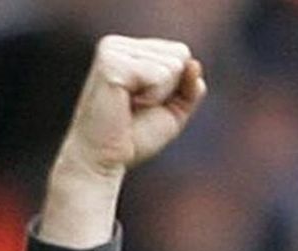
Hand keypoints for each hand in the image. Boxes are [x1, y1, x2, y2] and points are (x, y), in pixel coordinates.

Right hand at [40, 36, 206, 247]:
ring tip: (131, 107)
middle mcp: (117, 44)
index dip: (177, 86)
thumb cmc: (133, 137)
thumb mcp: (173, 110)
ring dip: (160, 96)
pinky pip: (160, 75)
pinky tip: (127, 105)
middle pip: (180, 55)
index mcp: (128, 49)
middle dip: (170, 90)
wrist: (103, 160)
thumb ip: (189, 87)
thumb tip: (194, 63)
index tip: (147, 103)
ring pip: (173, 65)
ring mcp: (112, 50)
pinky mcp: (111, 64)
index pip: (181, 52)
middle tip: (138, 107)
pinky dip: (153, 97)